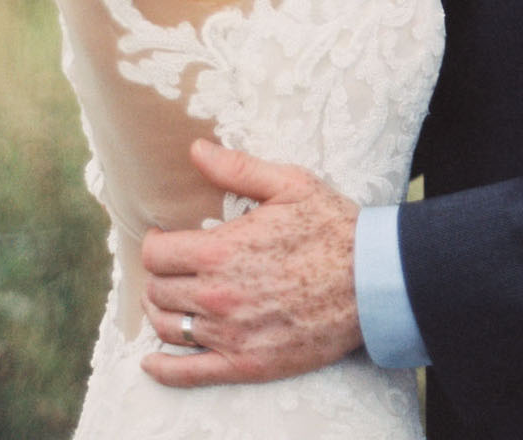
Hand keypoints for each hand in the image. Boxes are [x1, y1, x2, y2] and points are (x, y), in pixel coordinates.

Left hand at [140, 140, 361, 387]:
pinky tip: (151, 362)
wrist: (372, 282)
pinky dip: (162, 369)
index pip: (157, 254)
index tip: (162, 238)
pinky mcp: (245, 364)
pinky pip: (187, 374)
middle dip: (158, 276)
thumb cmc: (333, 227)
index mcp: (222, 250)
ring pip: (168, 329)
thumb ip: (237, 168)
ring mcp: (229, 334)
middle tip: (170, 268)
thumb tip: (195, 149)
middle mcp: (217, 295)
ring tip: (168, 301)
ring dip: (159, 313)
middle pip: (157, 291)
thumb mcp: (289, 184)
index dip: (155, 243)